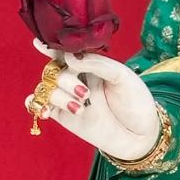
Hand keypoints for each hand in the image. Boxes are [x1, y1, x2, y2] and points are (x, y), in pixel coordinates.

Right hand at [25, 38, 162, 159]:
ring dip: (58, 96)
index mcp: (90, 64)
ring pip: (46, 88)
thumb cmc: (136, 101)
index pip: (67, 52)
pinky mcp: (64, 116)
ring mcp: (68, 97)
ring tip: (81, 107)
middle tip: (85, 93)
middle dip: (65, 80)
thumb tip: (69, 57)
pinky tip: (46, 111)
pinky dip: (37, 105)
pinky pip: (40, 106)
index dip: (52, 48)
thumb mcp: (122, 77)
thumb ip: (97, 65)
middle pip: (54, 70)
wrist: (142, 135)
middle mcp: (76, 78)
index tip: (39, 44)